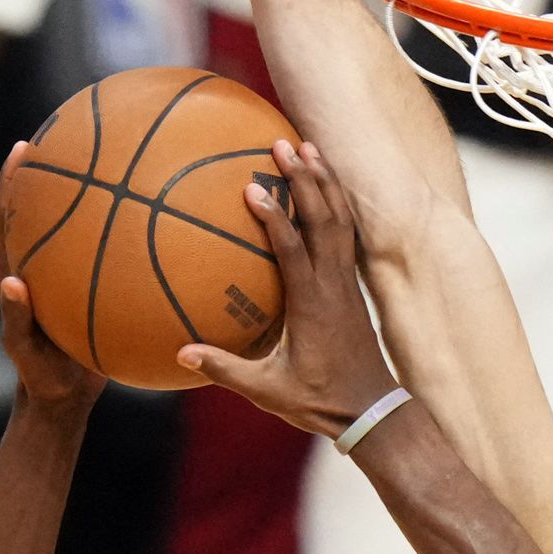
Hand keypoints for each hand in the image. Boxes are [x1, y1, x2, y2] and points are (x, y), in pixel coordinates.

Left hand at [0, 149, 107, 415]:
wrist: (63, 400)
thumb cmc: (41, 377)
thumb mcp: (26, 351)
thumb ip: (17, 318)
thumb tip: (12, 282)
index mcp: (15, 271)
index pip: (8, 214)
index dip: (12, 180)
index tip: (25, 147)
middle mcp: (39, 265)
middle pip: (44, 206)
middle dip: (54, 170)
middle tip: (72, 135)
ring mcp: (65, 277)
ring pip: (79, 228)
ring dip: (94, 196)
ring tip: (120, 164)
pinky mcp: (90, 290)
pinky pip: (110, 257)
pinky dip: (127, 239)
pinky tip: (158, 226)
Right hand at [181, 140, 398, 436]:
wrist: (371, 410)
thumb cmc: (319, 400)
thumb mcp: (267, 391)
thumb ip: (226, 370)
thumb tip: (181, 355)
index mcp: (312, 304)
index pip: (292, 250)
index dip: (273, 217)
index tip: (251, 186)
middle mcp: (334, 284)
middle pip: (323, 219)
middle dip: (304, 178)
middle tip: (282, 143)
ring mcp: (347, 282)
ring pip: (341, 219)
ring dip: (325, 182)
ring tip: (308, 146)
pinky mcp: (353, 286)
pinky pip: (347, 233)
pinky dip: (336, 204)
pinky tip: (325, 186)